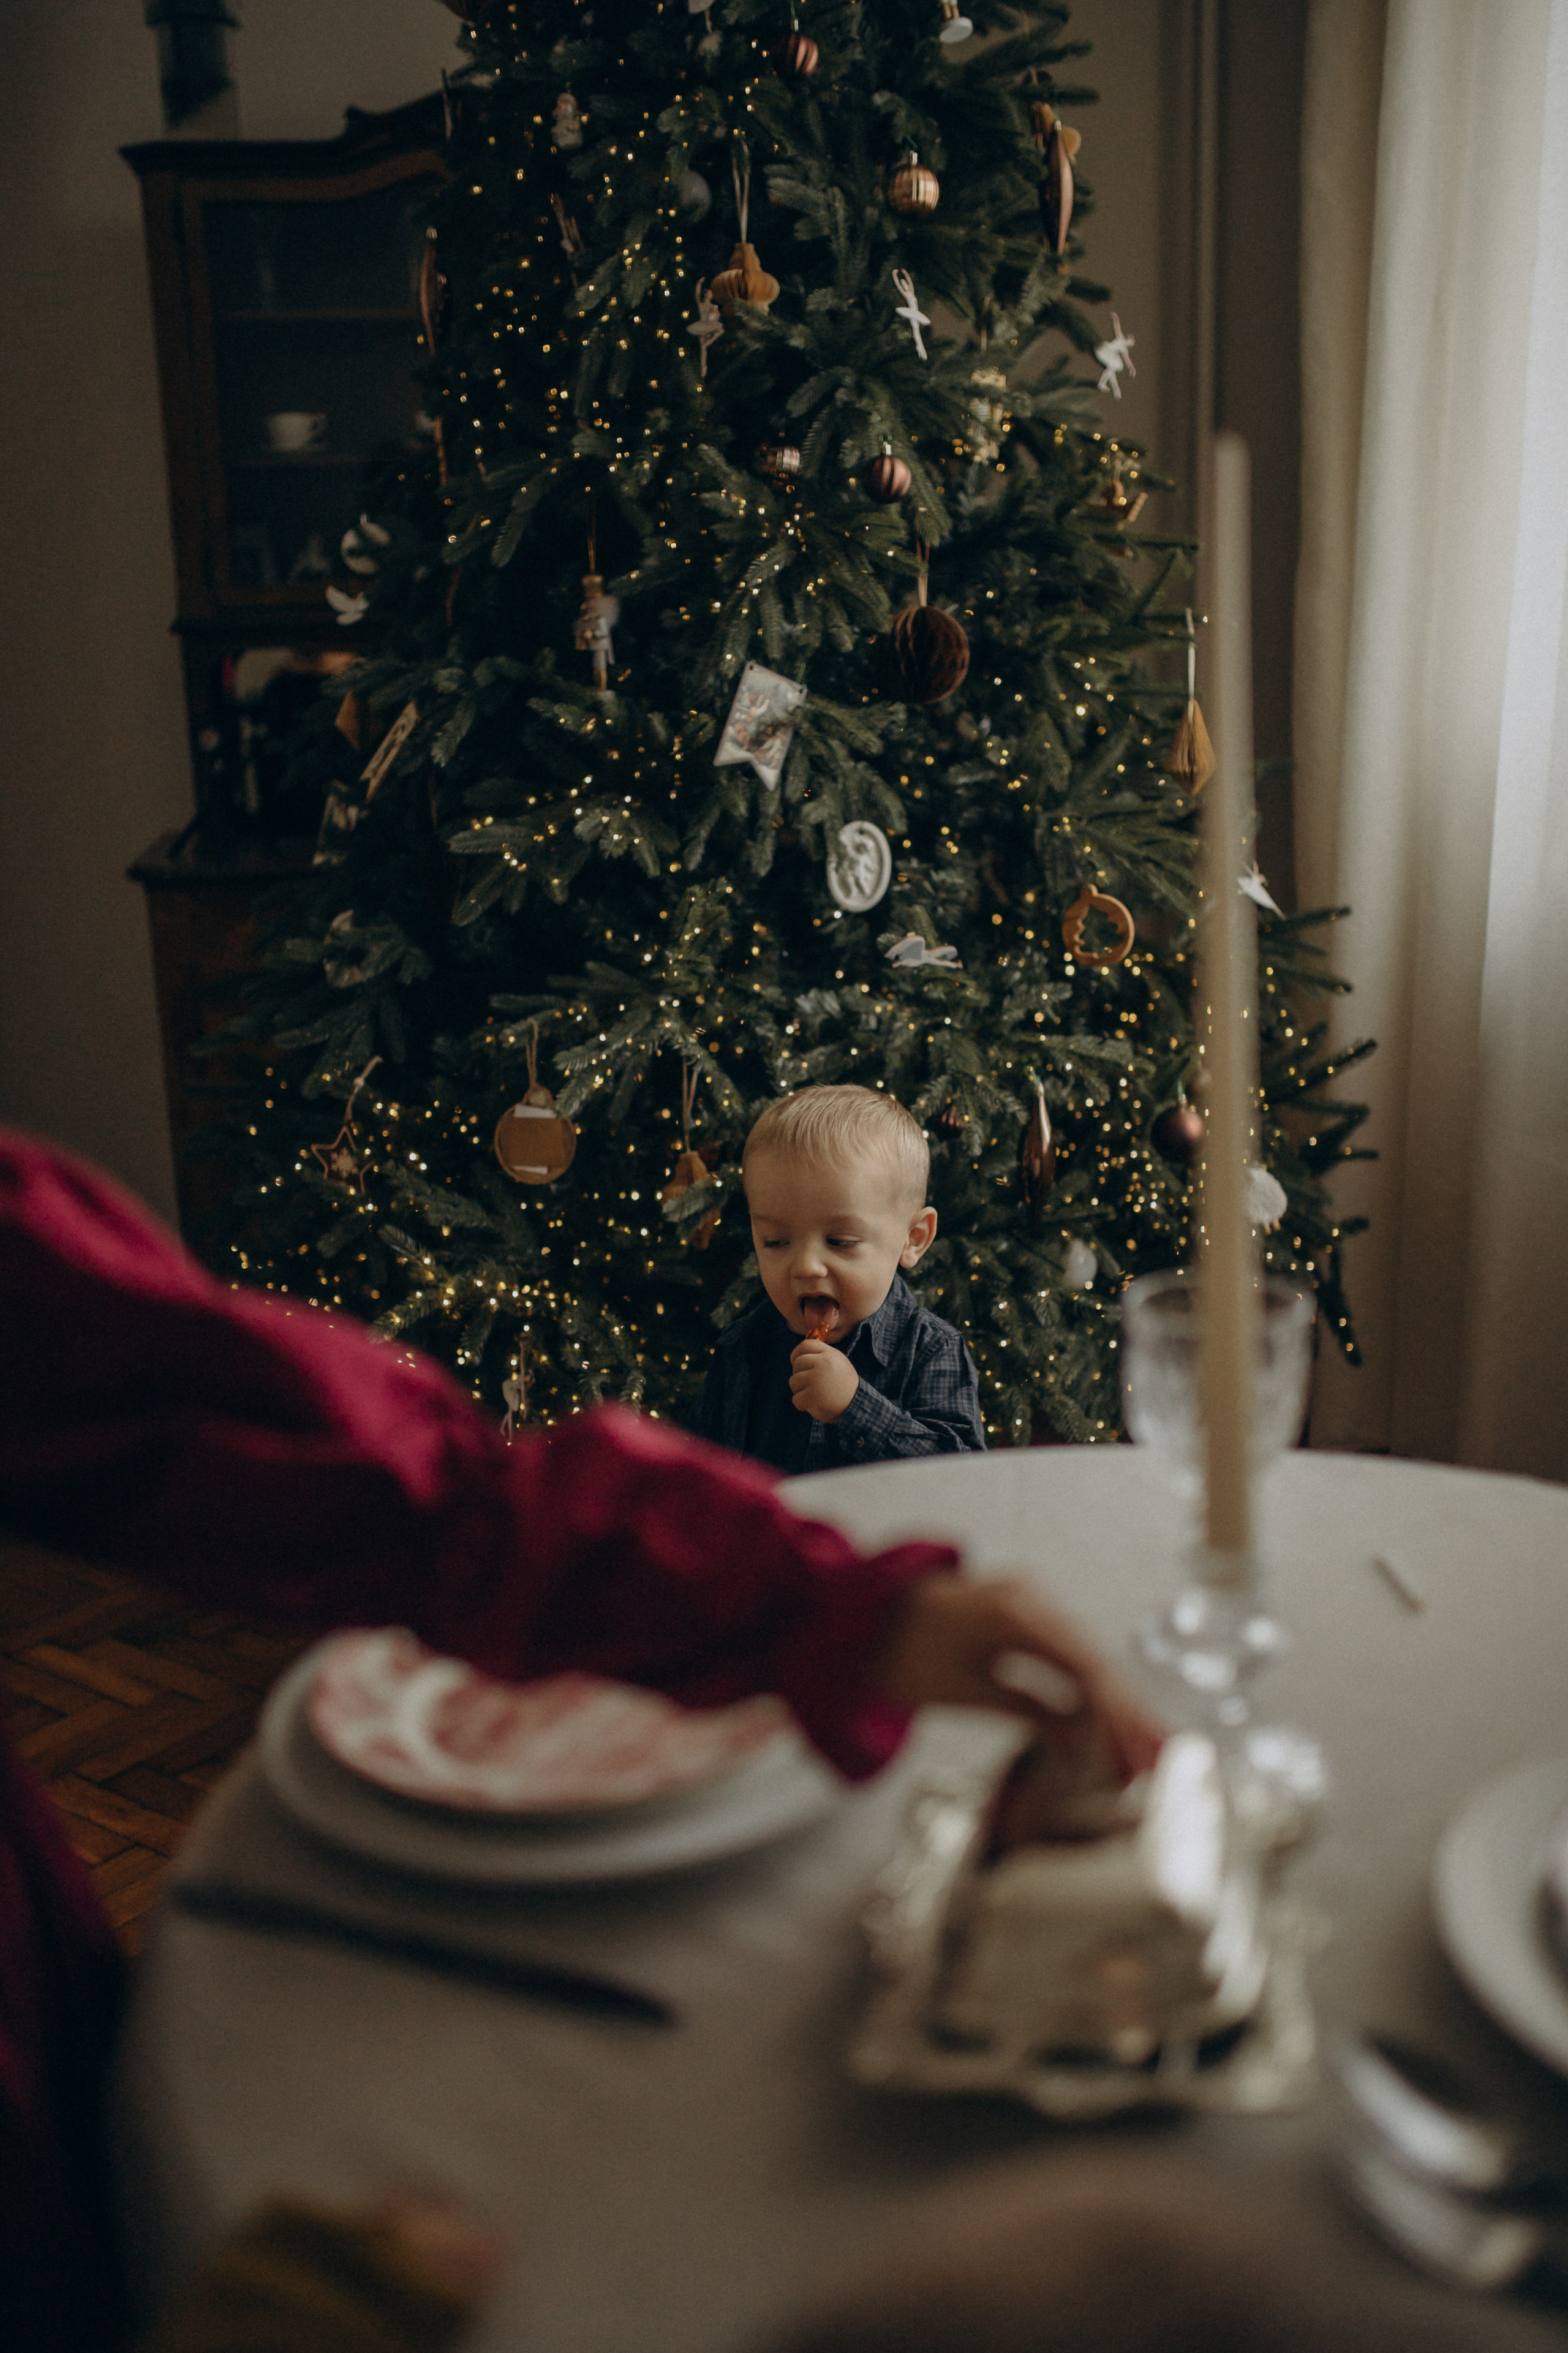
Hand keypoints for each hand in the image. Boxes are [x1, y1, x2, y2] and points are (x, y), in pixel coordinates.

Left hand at [789, 1336, 859, 1422]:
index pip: (805, 1346)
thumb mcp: (838, 1363)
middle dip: (800, 1375)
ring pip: (793, 1382)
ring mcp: (817, 1380)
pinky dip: (803, 1404)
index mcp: (829, 1355)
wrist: (855, 1405)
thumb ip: (821, 1356)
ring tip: (815, 1394)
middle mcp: (823, 1364)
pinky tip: (815, 1404)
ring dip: (800, 1391)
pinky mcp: (813, 1397)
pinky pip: (796, 1399)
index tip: (795, 1362)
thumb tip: (797, 1356)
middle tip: (811, 1384)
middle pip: (797, 1364)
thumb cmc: (843, 1384)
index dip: (796, 1354)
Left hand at [874, 1574, 1162, 1783]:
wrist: (862, 1619)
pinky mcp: (1025, 1619)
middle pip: (1094, 1661)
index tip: (1137, 1750)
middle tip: (1158, 1760)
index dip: (1116, 1711)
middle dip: (1127, 1714)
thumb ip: (1024, 1709)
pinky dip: (1089, 1693)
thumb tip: (1076, 1743)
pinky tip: (1110, 1726)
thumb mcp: (961, 1690)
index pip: (1084, 1664)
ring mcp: (1030, 1604)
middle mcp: (1031, 1598)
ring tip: (1145, 1752)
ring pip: (1086, 1660)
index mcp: (1014, 1610)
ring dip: (1114, 1706)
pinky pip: (1066, 1657)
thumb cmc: (900, 1652)